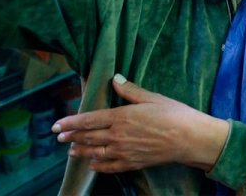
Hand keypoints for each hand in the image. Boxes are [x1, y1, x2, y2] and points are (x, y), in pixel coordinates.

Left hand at [53, 74, 228, 173]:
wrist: (189, 138)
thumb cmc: (174, 114)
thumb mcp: (152, 97)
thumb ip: (130, 90)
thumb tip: (115, 79)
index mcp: (121, 116)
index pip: (89, 120)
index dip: (71, 122)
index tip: (57, 125)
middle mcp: (118, 136)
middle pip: (88, 137)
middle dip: (71, 137)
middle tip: (59, 137)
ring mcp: (124, 152)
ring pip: (95, 153)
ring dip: (81, 151)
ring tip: (70, 151)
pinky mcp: (132, 163)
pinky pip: (110, 167)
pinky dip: (98, 166)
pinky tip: (92, 165)